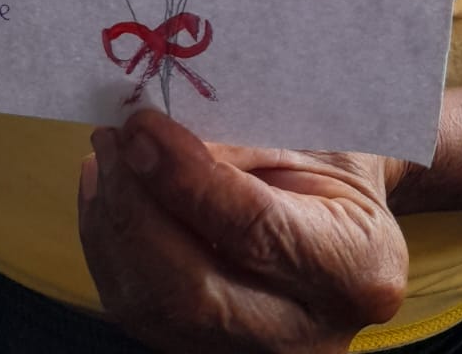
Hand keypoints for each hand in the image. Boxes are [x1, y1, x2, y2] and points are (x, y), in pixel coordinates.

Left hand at [79, 110, 407, 352]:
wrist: (353, 220)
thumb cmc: (340, 162)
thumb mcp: (315, 136)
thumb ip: (247, 145)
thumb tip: (157, 142)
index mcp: (355, 269)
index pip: (254, 232)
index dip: (187, 180)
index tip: (142, 128)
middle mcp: (308, 336)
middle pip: (193, 292)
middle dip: (136, 210)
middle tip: (113, 139)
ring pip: (154, 308)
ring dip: (114, 226)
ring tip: (105, 158)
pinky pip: (141, 310)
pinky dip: (112, 249)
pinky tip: (108, 194)